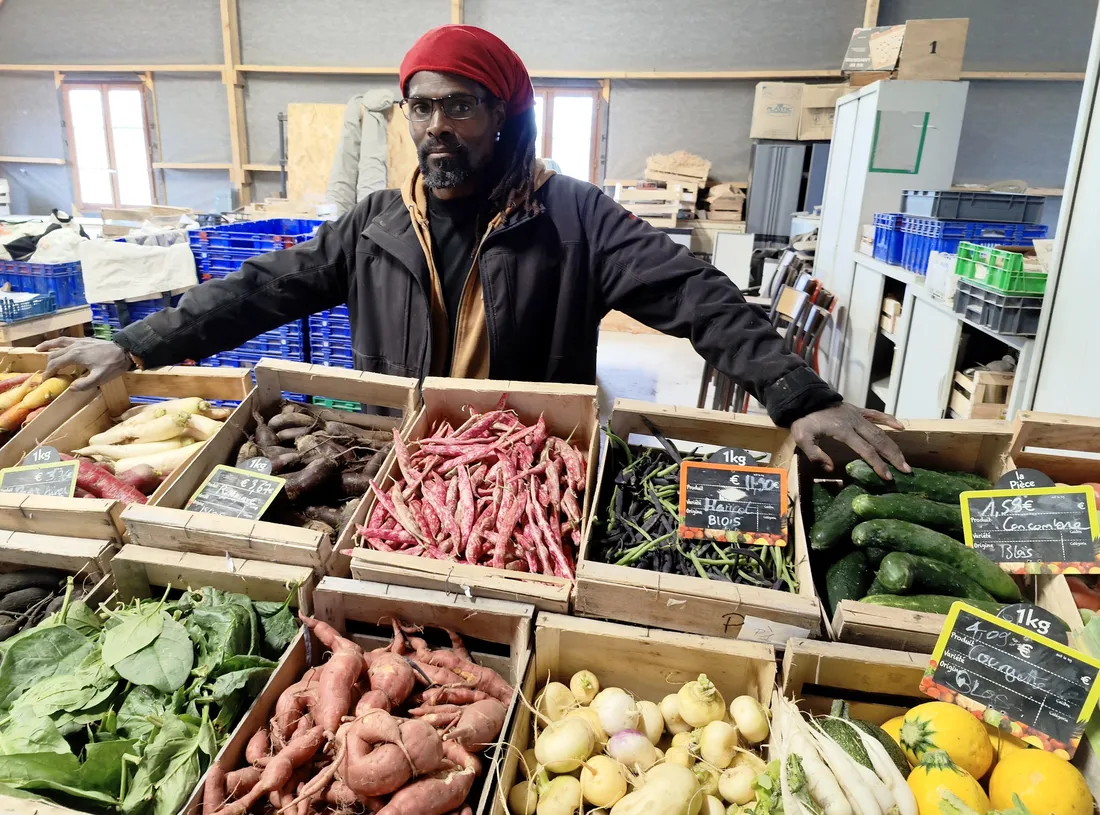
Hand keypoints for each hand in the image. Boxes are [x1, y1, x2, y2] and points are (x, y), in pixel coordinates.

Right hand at [36, 337, 130, 390]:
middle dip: (47, 364)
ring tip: (38, 349)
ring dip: (47, 346)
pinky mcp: (85, 340)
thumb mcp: (100, 378)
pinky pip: (67, 339)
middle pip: (54, 354)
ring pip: (58, 342)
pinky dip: (58, 342)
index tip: (44, 380)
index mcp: (75, 356)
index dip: (48, 372)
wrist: (125, 351)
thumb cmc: (113, 365)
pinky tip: (58, 344)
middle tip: (45, 373)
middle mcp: (74, 346)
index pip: (55, 364)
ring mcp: (79, 341)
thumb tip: (71, 388)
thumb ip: (85, 384)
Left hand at [790, 402, 909, 479]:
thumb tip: (830, 468)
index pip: (866, 450)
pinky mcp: (857, 410)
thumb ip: (815, 454)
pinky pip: (876, 414)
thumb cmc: (803, 420)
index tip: (887, 476)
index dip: (878, 464)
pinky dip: (889, 419)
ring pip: (880, 430)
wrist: (803, 398)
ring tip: (904, 458)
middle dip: (893, 456)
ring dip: (893, 445)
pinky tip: (900, 427)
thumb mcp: (803, 439)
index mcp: (843, 431)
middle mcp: (855, 423)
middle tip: (905, 470)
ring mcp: (858, 415)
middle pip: (879, 441)